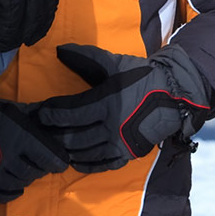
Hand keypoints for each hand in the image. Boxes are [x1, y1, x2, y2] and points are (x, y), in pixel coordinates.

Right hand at [0, 96, 70, 203]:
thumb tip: (52, 119)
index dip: (57, 162)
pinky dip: (7, 194)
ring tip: (23, 175)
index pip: (49, 158)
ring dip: (23, 181)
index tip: (60, 164)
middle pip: (33, 173)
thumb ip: (35, 117)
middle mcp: (8, 157)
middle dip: (39, 170)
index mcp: (21, 138)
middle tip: (38, 167)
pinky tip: (12, 189)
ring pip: (17, 184)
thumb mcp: (16, 110)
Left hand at [33, 44, 212, 171]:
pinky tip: (74, 161)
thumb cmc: (143, 76)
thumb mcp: (114, 64)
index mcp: (107, 102)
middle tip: (39, 131)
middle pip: (73, 135)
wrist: (175, 94)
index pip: (70, 112)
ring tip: (53, 145)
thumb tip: (60, 50)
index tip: (39, 112)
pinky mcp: (129, 153)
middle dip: (53, 133)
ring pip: (85, 152)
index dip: (51, 113)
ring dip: (67, 150)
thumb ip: (86, 57)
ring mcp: (120, 143)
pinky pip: (103, 165)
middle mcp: (112, 126)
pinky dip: (86, 165)